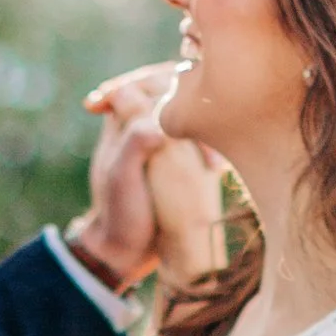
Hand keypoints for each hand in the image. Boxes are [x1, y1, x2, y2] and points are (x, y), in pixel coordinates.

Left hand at [69, 71, 230, 295]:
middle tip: (201, 132)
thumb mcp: (120, 177)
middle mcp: (143, 124)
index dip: (161, 87)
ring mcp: (165, 143)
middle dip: (191, 105)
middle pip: (173, 91)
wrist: (125, 252)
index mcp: (121, 120)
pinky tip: (216, 169)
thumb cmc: (119, 213)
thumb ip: (134, 143)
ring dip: (205, 128)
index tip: (174, 109)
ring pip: (190, 115)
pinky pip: (202, 140)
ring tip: (210, 160)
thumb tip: (161, 124)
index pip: (144, 82)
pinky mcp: (182, 161)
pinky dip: (211, 148)